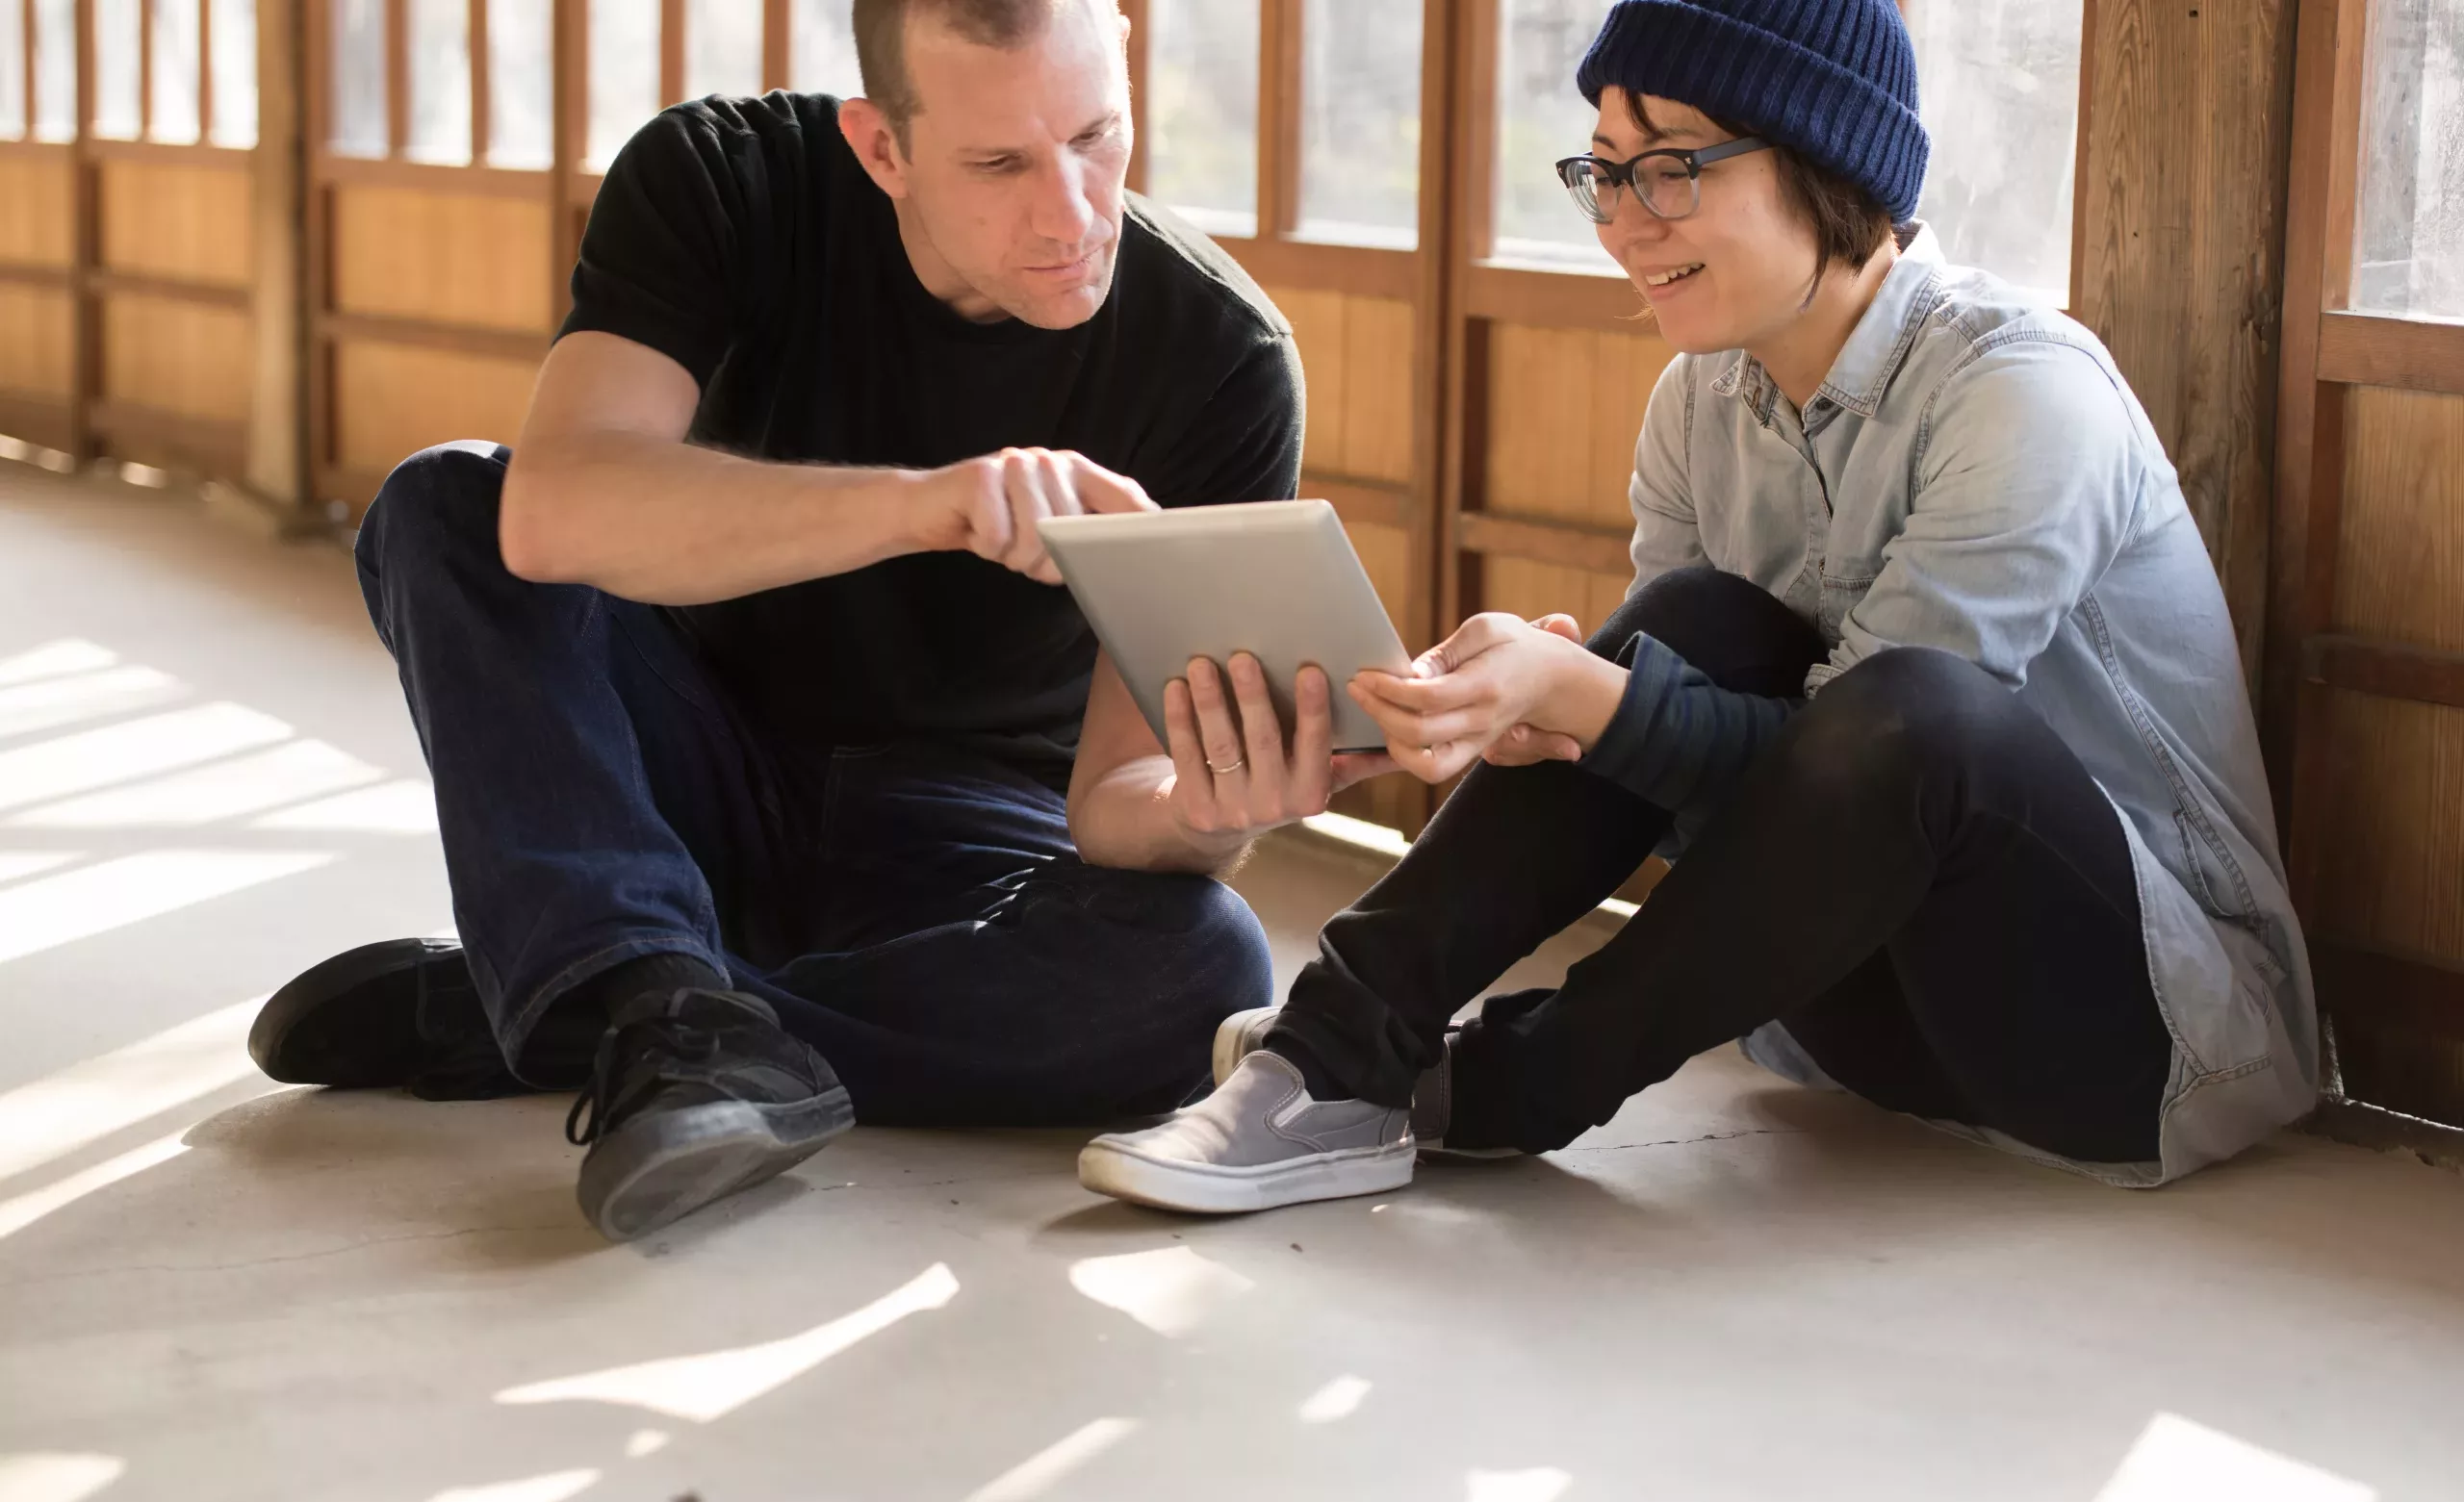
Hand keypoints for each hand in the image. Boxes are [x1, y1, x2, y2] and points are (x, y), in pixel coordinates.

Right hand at [921, 447, 1156, 583]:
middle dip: (1049, 563)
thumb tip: (1129, 555)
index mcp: (1076, 470)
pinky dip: (987, 548)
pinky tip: (978, 533)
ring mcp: (1016, 463)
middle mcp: (1051, 461)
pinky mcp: (982, 475)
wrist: (928, 509)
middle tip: (1025, 558)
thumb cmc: (995, 523)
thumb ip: (1085, 530)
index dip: (1142, 526)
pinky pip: (999, 537)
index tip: (1155, 555)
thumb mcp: (1045, 527)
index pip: (1124, 497)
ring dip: (1016, 557)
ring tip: (1003, 546)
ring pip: (1036, 537)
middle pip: (1074, 532)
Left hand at [1162, 653, 1396, 849]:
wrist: (1213, 828)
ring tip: (1201, 662)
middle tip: (1242, 656)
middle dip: (1253, 696)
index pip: (1316, 745)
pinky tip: (1176, 687)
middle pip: (1263, 741)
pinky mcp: (1196, 808)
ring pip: (1222, 747)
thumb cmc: (1275, 785)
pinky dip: (1180, 719)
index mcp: (1312, 794)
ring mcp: (1233, 810)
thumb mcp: (1317, 780)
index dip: (1313, 708)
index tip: (1310, 669)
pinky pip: (1187, 756)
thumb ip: (1356, 761)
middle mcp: (1275, 806)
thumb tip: (1408, 745)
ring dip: (1211, 702)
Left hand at [1348, 612, 1603, 782]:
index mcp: (1485, 686)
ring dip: (1391, 742)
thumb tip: (1409, 674)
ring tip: (1375, 710)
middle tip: (1357, 687)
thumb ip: (1446, 652)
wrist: (1552, 679)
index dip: (1389, 688)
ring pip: (1426, 765)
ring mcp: (1477, 742)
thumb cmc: (1515, 646)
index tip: (1364, 674)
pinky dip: (1405, 755)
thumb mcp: (1485, 630)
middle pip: (1420, 733)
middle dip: (1378, 711)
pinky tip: (1389, 727)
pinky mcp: (1470, 752)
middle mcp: (1482, 721)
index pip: (1428, 697)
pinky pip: (1434, 769)